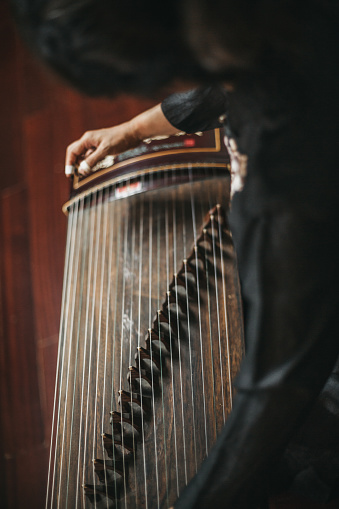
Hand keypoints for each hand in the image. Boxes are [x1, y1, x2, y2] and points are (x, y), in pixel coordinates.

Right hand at [64, 104, 179, 176]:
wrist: (133, 134)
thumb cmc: (119, 139)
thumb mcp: (105, 151)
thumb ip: (92, 160)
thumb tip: (81, 170)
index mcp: (87, 139)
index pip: (72, 152)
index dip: (69, 164)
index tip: (70, 175)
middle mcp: (89, 140)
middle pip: (76, 153)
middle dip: (74, 164)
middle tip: (75, 176)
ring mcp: (95, 144)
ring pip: (84, 155)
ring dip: (84, 164)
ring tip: (86, 173)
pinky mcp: (102, 147)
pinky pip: (92, 156)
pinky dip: (92, 163)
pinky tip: (95, 167)